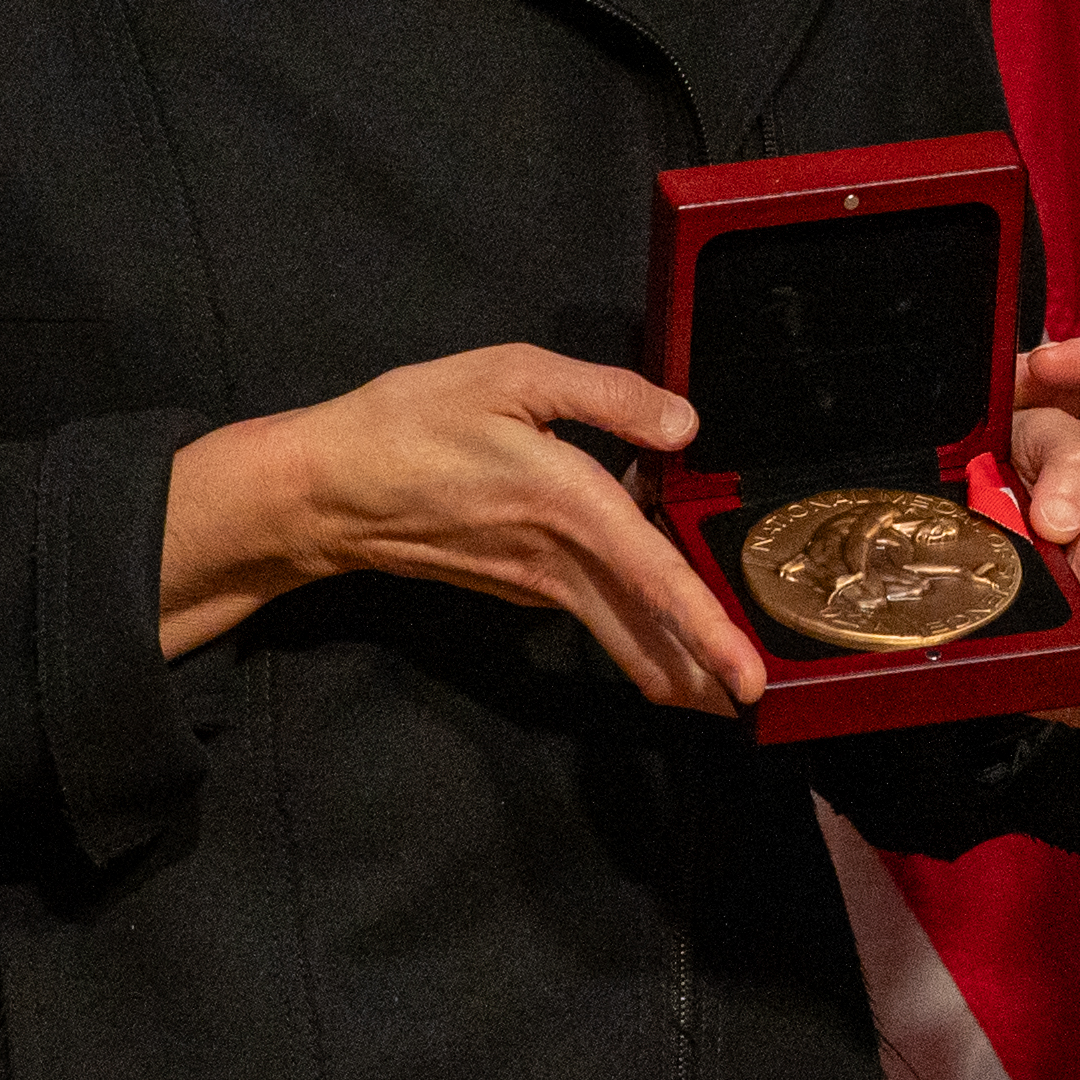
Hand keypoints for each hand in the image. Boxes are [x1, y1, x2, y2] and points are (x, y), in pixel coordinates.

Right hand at [156, 345, 762, 714]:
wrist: (326, 490)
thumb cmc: (413, 420)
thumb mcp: (511, 374)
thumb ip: (606, 395)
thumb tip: (685, 425)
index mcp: (571, 503)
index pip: (657, 578)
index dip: (708, 630)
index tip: (748, 679)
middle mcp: (559, 560)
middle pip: (645, 632)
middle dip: (700, 674)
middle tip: (753, 704)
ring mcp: (534, 584)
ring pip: (618, 633)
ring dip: (670, 664)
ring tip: (716, 689)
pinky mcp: (515, 588)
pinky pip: (588, 611)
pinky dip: (628, 629)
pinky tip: (655, 618)